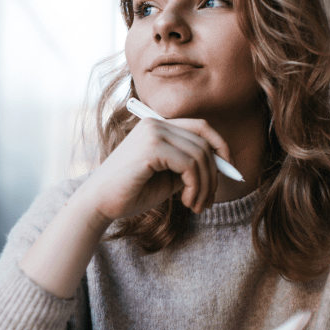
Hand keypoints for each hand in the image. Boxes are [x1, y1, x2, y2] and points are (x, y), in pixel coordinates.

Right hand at [79, 117, 232, 221]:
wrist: (99, 202)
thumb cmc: (130, 192)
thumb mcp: (167, 177)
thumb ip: (189, 167)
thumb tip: (221, 166)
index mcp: (157, 126)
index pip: (201, 127)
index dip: (221, 146)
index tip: (229, 171)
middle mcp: (155, 124)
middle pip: (204, 142)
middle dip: (214, 175)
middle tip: (207, 201)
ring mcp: (153, 133)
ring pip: (200, 155)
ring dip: (205, 185)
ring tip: (196, 205)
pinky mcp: (151, 148)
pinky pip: (189, 165)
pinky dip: (195, 186)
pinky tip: (186, 202)